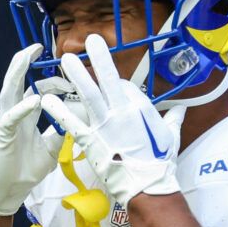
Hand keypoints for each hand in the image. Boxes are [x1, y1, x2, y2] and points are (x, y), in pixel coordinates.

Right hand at [0, 44, 59, 216]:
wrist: (5, 192)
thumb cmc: (22, 171)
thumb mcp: (50, 150)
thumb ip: (61, 133)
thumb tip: (79, 119)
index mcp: (25, 117)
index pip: (38, 91)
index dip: (53, 83)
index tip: (71, 81)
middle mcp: (13, 115)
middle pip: (18, 82)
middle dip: (26, 62)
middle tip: (40, 48)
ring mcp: (5, 122)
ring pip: (9, 90)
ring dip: (17, 72)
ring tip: (26, 55)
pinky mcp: (1, 135)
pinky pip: (10, 117)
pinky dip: (22, 108)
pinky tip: (34, 100)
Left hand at [39, 34, 180, 206]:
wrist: (146, 186)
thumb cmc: (160, 163)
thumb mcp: (171, 137)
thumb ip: (173, 119)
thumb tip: (181, 109)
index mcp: (141, 108)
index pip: (125, 87)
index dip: (117, 85)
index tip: (112, 88)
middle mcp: (122, 112)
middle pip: (108, 80)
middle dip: (100, 58)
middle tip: (89, 40)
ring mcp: (105, 125)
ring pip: (89, 94)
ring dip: (77, 75)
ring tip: (65, 59)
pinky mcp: (91, 141)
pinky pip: (72, 122)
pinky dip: (58, 110)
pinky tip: (46, 99)